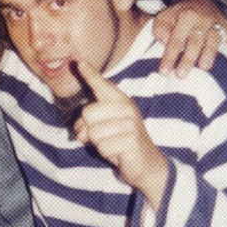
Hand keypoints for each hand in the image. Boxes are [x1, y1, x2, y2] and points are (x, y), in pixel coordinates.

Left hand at [70, 60, 169, 208]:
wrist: (147, 164)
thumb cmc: (122, 144)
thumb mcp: (105, 129)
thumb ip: (89, 124)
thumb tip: (79, 131)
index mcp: (120, 101)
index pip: (102, 85)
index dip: (89, 74)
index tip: (78, 61)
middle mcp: (126, 108)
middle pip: (88, 113)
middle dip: (88, 130)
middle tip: (103, 137)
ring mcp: (130, 123)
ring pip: (93, 133)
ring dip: (99, 144)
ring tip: (113, 145)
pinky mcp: (131, 140)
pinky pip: (103, 147)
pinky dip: (107, 154)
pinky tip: (119, 153)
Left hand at [153, 0, 226, 77]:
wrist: (199, 1)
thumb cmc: (179, 15)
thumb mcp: (164, 17)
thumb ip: (160, 29)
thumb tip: (164, 41)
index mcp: (185, 16)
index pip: (176, 40)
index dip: (170, 56)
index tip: (164, 72)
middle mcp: (202, 18)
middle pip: (195, 41)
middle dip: (188, 59)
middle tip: (181, 74)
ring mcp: (215, 22)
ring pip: (214, 39)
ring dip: (209, 54)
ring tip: (204, 68)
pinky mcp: (226, 24)